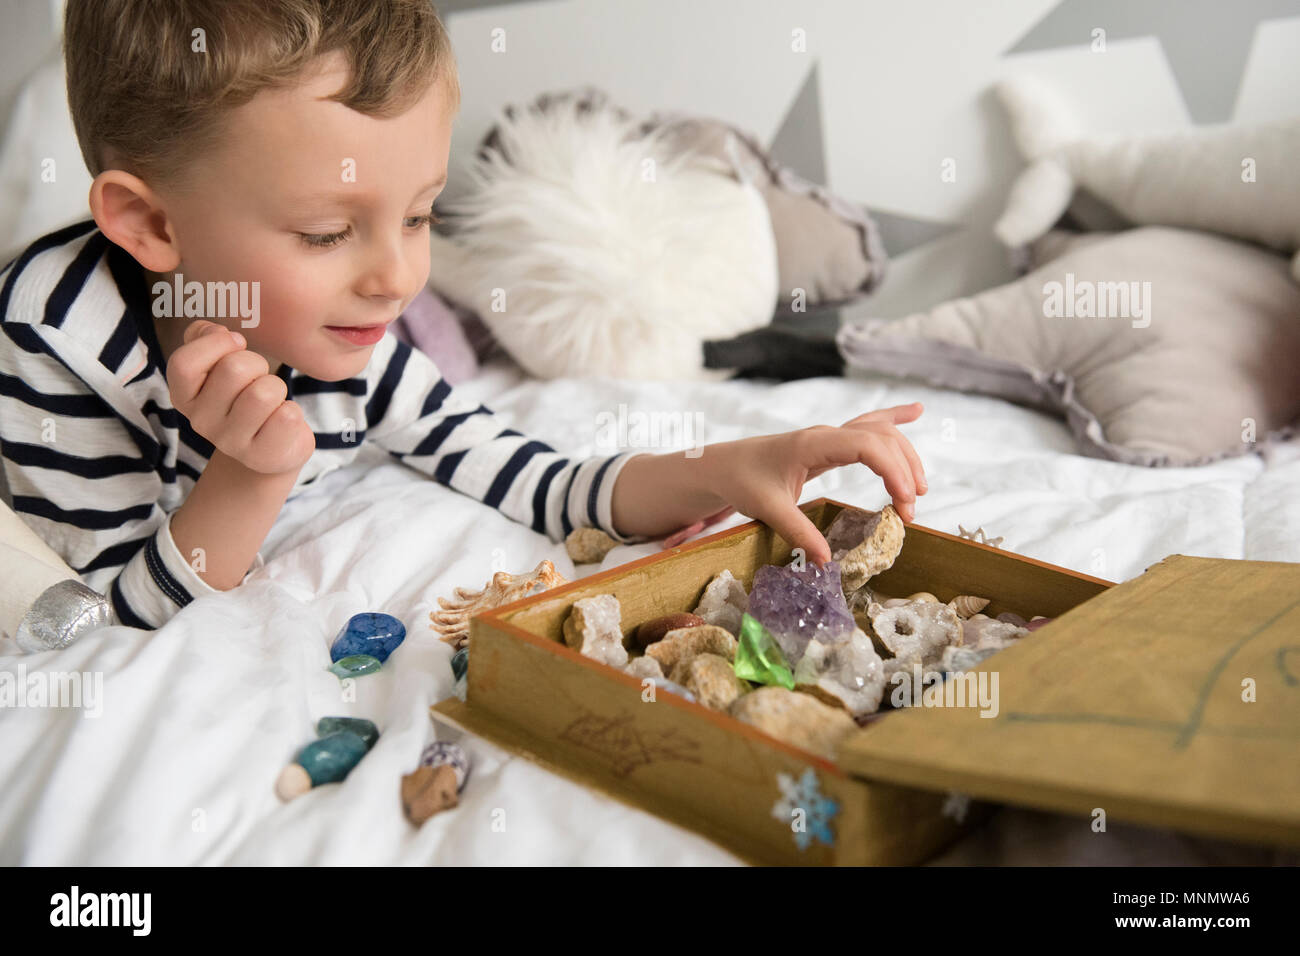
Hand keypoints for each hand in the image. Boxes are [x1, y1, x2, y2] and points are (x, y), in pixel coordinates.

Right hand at [166, 320, 315, 474]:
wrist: (270, 448)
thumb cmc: (245, 397)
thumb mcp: (219, 366)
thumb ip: (205, 338)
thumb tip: (211, 330)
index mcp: (184, 397)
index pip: (184, 363)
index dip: (215, 344)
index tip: (236, 343)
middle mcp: (201, 422)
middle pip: (233, 369)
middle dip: (257, 363)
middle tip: (259, 378)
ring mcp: (230, 443)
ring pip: (264, 392)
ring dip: (276, 387)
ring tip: (272, 400)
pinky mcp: (263, 455)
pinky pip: (287, 416)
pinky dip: (292, 411)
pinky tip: (282, 420)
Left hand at [700, 403, 926, 564]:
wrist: (724, 465)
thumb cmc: (743, 481)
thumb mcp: (768, 509)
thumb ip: (798, 533)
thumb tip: (826, 561)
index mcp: (813, 444)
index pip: (866, 445)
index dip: (892, 470)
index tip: (904, 501)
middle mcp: (826, 434)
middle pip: (880, 439)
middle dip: (903, 471)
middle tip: (910, 512)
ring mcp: (830, 436)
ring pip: (878, 433)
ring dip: (904, 457)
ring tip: (918, 491)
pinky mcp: (830, 444)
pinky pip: (868, 426)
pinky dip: (893, 418)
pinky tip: (916, 411)